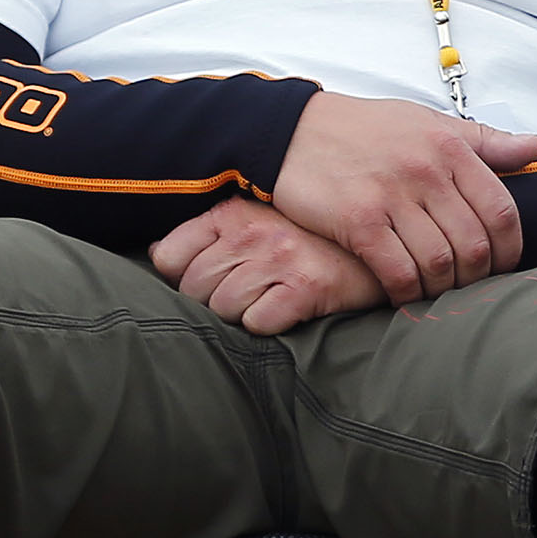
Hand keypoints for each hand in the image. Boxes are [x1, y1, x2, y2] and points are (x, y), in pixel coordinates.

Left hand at [151, 196, 390, 332]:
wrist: (379, 241)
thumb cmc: (310, 236)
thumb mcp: (255, 219)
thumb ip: (206, 233)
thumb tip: (157, 254)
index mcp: (232, 212)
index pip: (169, 255)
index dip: (182, 277)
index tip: (209, 279)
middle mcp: (251, 231)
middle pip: (193, 289)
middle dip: (213, 300)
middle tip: (246, 293)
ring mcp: (278, 258)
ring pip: (223, 309)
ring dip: (242, 314)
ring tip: (269, 299)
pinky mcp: (305, 286)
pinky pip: (258, 324)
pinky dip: (268, 325)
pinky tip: (287, 310)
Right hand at [271, 89, 536, 303]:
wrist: (291, 130)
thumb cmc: (363, 129)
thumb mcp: (428, 122)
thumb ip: (484, 140)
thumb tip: (535, 148)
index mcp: (449, 147)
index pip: (502, 210)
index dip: (510, 249)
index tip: (502, 265)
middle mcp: (426, 171)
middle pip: (474, 244)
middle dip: (478, 276)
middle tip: (467, 286)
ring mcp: (391, 196)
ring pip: (440, 263)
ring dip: (444, 289)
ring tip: (437, 292)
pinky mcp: (358, 221)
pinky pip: (398, 272)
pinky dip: (408, 293)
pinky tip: (406, 295)